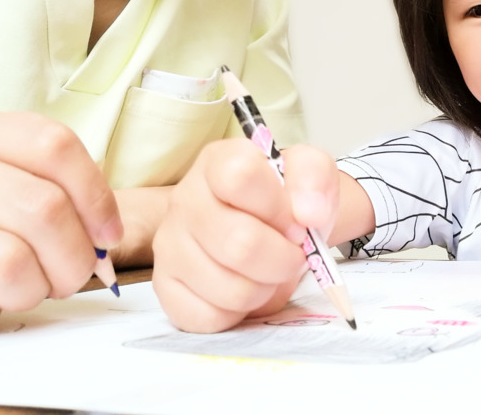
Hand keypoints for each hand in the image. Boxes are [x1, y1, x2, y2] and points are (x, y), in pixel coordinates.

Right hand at [0, 106, 122, 339]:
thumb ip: (49, 183)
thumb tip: (104, 239)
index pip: (53, 147)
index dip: (96, 197)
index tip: (109, 235)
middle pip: (42, 209)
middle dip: (75, 257)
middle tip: (73, 273)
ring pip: (7, 264)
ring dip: (34, 288)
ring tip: (27, 286)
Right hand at [152, 141, 338, 332]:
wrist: (269, 223)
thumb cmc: (286, 198)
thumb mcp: (311, 172)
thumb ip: (316, 181)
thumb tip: (309, 214)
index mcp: (217, 162)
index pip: (239, 177)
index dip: (278, 208)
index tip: (297, 222)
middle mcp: (184, 200)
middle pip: (240, 244)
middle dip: (283, 259)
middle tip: (293, 254)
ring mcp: (168, 245)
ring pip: (230, 289)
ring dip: (266, 288)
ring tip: (269, 271)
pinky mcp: (165, 288)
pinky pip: (210, 318)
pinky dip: (240, 313)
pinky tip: (245, 287)